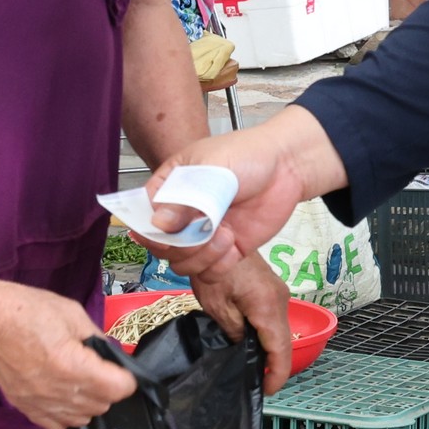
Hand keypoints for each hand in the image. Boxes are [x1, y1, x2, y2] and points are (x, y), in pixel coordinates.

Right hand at [0, 281, 133, 428]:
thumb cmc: (27, 311)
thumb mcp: (73, 314)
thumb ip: (97, 339)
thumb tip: (112, 356)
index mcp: (74, 367)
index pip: (119, 389)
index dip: (126, 378)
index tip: (120, 368)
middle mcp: (59, 393)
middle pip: (103, 405)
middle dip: (109, 388)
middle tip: (100, 368)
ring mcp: (41, 404)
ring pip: (83, 419)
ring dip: (89, 402)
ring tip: (81, 381)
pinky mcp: (26, 408)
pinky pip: (58, 425)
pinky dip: (67, 414)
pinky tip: (63, 394)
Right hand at [146, 119, 319, 275]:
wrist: (287, 167)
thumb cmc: (246, 155)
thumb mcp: (210, 168)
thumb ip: (183, 198)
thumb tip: (157, 225)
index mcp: (169, 188)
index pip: (141, 216)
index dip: (148, 230)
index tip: (164, 233)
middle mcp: (182, 215)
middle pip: (161, 247)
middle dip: (180, 246)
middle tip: (204, 230)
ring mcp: (203, 234)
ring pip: (183, 265)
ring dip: (202, 256)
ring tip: (225, 234)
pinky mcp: (226, 251)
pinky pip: (209, 273)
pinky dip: (218, 266)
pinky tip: (232, 244)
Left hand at [190, 254, 294, 391]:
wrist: (217, 235)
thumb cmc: (214, 270)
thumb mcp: (219, 307)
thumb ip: (235, 333)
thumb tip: (243, 349)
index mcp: (269, 308)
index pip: (282, 350)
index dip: (277, 375)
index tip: (265, 390)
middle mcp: (281, 301)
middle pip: (283, 341)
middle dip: (273, 364)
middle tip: (254, 381)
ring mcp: (279, 293)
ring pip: (279, 330)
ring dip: (269, 348)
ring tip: (251, 364)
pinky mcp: (272, 289)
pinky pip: (274, 318)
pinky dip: (266, 333)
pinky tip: (251, 341)